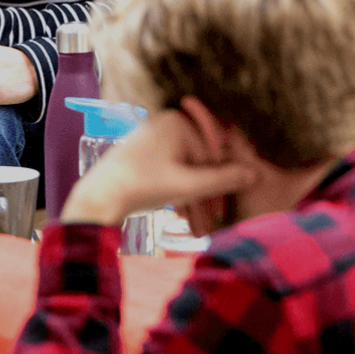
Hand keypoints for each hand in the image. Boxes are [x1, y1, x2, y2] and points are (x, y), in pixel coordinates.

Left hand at [60, 106, 253, 227]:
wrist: (99, 196)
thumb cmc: (141, 185)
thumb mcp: (188, 185)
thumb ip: (223, 180)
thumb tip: (255, 174)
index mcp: (178, 123)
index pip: (212, 156)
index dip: (220, 187)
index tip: (223, 212)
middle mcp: (167, 124)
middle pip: (198, 165)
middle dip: (204, 198)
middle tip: (209, 227)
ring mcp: (155, 138)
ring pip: (184, 172)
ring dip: (192, 201)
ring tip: (197, 230)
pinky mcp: (145, 153)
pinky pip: (170, 172)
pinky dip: (178, 194)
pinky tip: (183, 218)